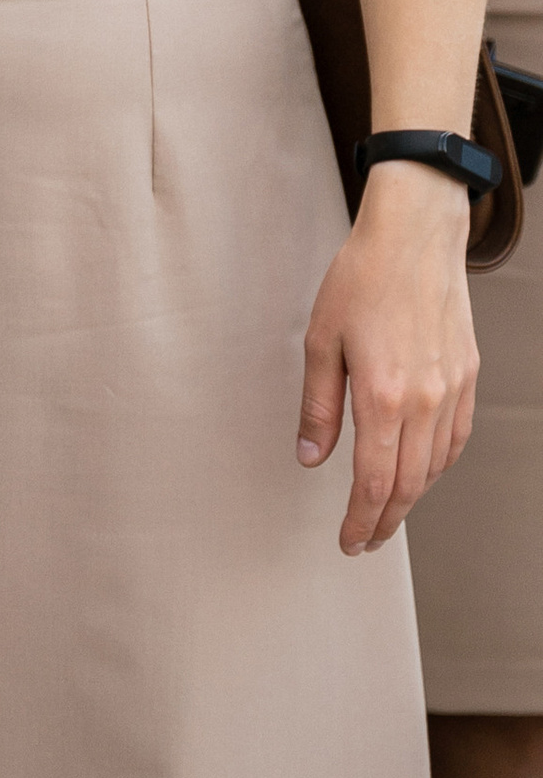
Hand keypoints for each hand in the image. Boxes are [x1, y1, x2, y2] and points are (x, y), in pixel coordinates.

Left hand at [299, 163, 477, 551]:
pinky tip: (419, 469)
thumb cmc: (361, 280)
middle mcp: (424, 400)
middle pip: (408, 485)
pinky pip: (455, 438)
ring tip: (385, 509)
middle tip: (364, 540)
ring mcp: (451, 389)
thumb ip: (317, 406)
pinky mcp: (466, 375)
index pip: (374, 482)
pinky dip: (436, 464)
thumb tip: (311, 458)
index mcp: (383, 395)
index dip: (361, 520)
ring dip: (410, 496)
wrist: (415, 236)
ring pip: (435, 466)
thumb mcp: (320, 341)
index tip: (349, 541)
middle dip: (384, 521)